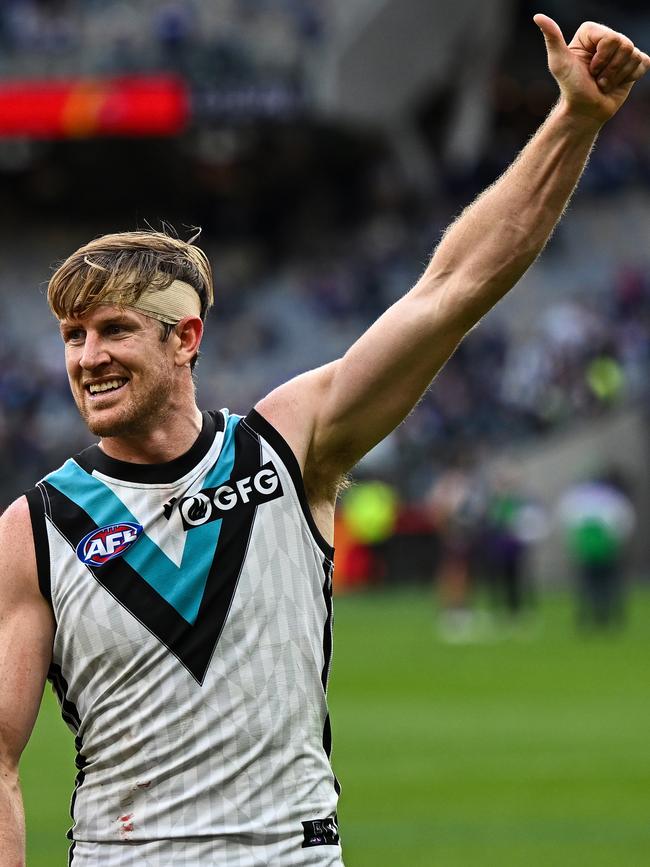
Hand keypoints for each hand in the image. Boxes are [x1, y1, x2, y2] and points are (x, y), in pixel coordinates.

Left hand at [534, 14, 649, 123]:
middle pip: (625, 45)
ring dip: (617, 76)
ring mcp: (623, 50)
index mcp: (592, 32)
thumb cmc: (571, 88)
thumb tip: (538, 16)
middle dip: (609, 69)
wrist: (584, 110)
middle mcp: (608, 37)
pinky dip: (630, 77)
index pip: (611, 38)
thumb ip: (552, 38)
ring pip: (634, 56)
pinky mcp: (635, 62)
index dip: (601, 58)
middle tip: (596, 78)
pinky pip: (643, 63)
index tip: (588, 69)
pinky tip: (617, 82)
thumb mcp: (559, 63)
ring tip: (603, 83)